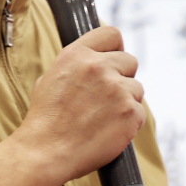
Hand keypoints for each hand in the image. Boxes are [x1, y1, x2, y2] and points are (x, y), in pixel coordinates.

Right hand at [17, 26, 144, 184]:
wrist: (46, 151)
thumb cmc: (46, 120)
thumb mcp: (51, 78)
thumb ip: (76, 65)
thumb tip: (93, 61)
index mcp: (77, 54)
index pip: (111, 34)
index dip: (115, 48)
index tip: (114, 59)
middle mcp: (98, 67)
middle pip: (130, 61)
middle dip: (122, 77)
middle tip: (107, 97)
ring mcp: (117, 89)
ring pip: (136, 88)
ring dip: (126, 101)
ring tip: (102, 118)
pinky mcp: (130, 112)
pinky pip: (139, 112)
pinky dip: (129, 122)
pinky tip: (108, 130)